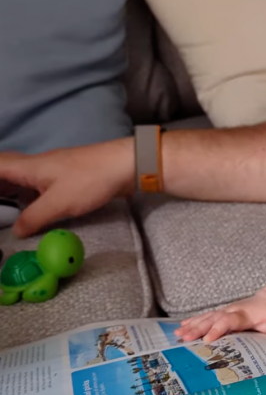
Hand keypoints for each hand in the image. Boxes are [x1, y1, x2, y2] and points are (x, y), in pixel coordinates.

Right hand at [0, 138, 133, 237]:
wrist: (125, 164)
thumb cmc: (90, 180)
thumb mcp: (58, 204)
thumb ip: (34, 218)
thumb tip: (16, 231)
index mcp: (28, 167)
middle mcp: (36, 164)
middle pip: (6, 168)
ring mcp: (53, 168)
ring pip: (23, 175)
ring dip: (11, 188)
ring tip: (7, 207)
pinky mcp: (68, 175)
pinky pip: (39, 181)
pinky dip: (29, 191)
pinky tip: (33, 205)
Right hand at [175, 289, 265, 341]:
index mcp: (245, 314)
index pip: (230, 320)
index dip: (219, 328)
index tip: (208, 339)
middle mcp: (232, 310)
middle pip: (213, 318)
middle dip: (198, 328)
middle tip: (185, 338)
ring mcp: (225, 311)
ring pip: (206, 317)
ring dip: (191, 325)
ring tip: (178, 335)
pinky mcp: (221, 314)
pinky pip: (204, 317)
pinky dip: (192, 321)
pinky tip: (179, 328)